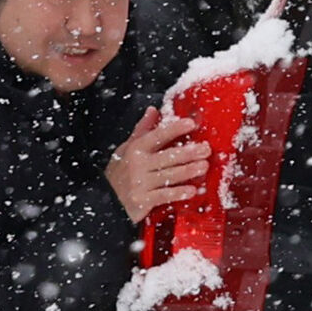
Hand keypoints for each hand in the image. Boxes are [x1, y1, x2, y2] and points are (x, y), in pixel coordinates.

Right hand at [108, 110, 210, 224]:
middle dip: (188, 152)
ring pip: (168, 175)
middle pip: (167, 156)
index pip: (157, 136)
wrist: (105, 200)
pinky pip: (164, 195)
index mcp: (136, 149)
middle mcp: (138, 164)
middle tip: (205, 149)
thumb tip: (153, 110)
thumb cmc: (119, 173)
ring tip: (203, 166)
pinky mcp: (142, 200)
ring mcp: (140, 183)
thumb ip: (142, 130)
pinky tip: (192, 190)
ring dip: (188, 171)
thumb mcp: (126, 148)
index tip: (191, 123)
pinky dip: (178, 193)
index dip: (174, 129)